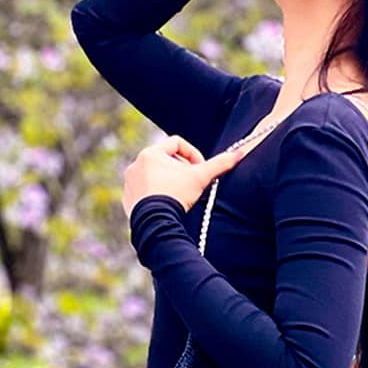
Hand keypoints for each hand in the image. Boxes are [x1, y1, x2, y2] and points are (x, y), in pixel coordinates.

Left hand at [122, 131, 243, 220]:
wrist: (156, 223)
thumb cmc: (177, 195)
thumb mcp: (200, 177)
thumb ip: (219, 164)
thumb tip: (239, 152)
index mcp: (151, 153)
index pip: (177, 143)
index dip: (193, 154)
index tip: (199, 169)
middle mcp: (137, 163)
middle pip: (165, 159)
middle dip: (180, 170)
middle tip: (191, 184)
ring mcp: (130, 181)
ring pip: (154, 175)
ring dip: (168, 182)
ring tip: (179, 196)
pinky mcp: (128, 198)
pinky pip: (144, 191)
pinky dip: (156, 195)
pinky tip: (166, 205)